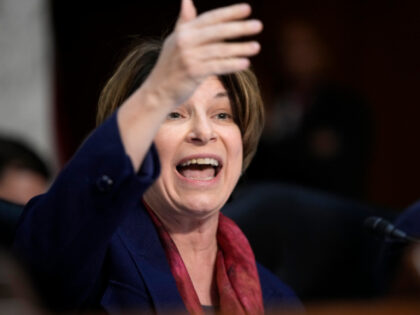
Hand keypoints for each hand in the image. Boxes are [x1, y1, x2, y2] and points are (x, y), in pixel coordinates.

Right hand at [145, 0, 262, 107]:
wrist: (158, 91)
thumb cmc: (170, 66)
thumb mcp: (175, 41)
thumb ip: (184, 22)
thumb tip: (187, 0)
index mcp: (183, 31)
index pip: (210, 18)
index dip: (229, 13)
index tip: (248, 9)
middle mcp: (185, 42)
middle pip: (217, 32)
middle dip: (239, 28)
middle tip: (259, 25)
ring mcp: (188, 57)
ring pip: (219, 50)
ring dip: (240, 48)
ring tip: (256, 47)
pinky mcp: (193, 73)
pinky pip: (217, 66)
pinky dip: (231, 65)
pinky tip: (245, 63)